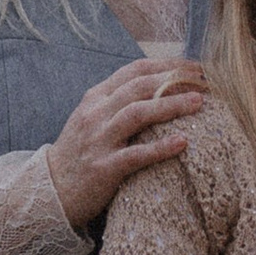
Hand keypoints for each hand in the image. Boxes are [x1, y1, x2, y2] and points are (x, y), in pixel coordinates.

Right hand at [45, 59, 207, 230]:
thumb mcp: (93, 118)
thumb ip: (118, 101)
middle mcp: (96, 114)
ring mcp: (99, 140)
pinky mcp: (104, 167)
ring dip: (171, 105)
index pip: (134, 71)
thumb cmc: (80, 153)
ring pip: (137, 114)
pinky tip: (183, 142)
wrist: (50, 189)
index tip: (195, 66)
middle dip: (175, 80)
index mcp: (96, 98)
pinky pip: (136, 155)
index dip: (167, 65)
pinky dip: (161, 148)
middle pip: (139, 87)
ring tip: (198, 102)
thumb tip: (159, 86)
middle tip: (205, 81)